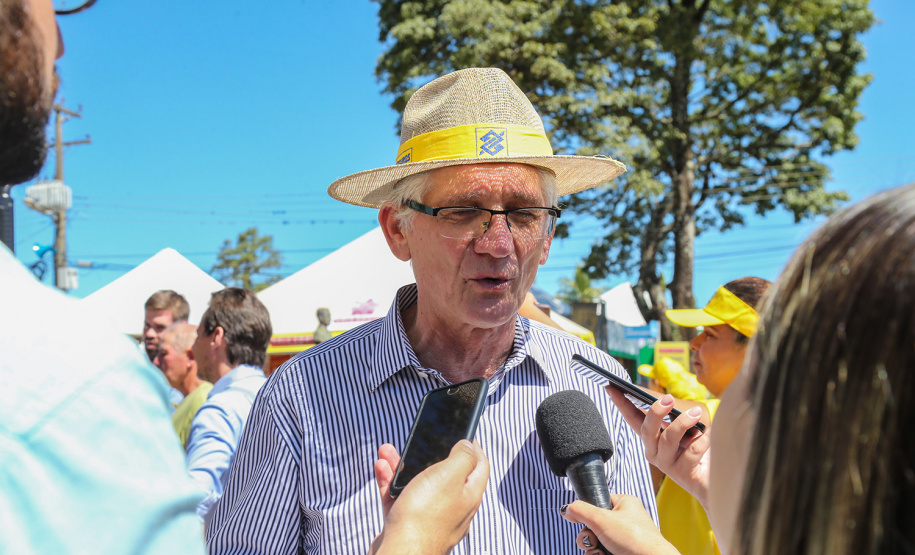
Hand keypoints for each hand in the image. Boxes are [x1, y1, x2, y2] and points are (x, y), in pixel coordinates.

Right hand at [369, 440, 489, 554]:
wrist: (400, 554)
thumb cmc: (425, 517)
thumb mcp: (450, 475)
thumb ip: (463, 457)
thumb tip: (470, 445)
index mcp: (468, 495)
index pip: (479, 466)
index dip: (473, 447)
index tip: (463, 434)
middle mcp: (452, 506)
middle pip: (444, 473)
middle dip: (428, 453)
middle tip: (418, 441)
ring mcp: (430, 516)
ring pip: (418, 483)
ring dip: (403, 465)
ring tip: (388, 451)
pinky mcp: (408, 523)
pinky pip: (400, 497)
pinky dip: (391, 482)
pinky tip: (382, 469)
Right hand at [560, 496, 679, 554]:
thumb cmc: (635, 538)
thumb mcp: (602, 519)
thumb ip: (581, 511)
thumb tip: (566, 509)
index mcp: (624, 503)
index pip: (598, 501)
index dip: (588, 512)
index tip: (583, 520)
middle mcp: (625, 519)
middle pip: (594, 523)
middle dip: (588, 534)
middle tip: (592, 539)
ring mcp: (624, 537)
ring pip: (597, 539)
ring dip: (592, 547)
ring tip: (597, 551)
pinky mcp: (623, 550)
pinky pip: (603, 550)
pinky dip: (598, 554)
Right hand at [606, 387, 711, 508]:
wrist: (719, 477)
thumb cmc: (702, 445)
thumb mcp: (689, 421)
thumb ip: (675, 410)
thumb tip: (665, 399)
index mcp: (652, 437)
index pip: (632, 418)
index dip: (621, 403)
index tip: (611, 387)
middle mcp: (654, 451)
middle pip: (646, 429)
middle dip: (655, 412)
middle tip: (668, 398)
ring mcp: (666, 464)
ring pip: (668, 439)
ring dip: (683, 423)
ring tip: (697, 413)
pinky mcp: (682, 473)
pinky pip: (690, 451)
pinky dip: (702, 441)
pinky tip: (708, 438)